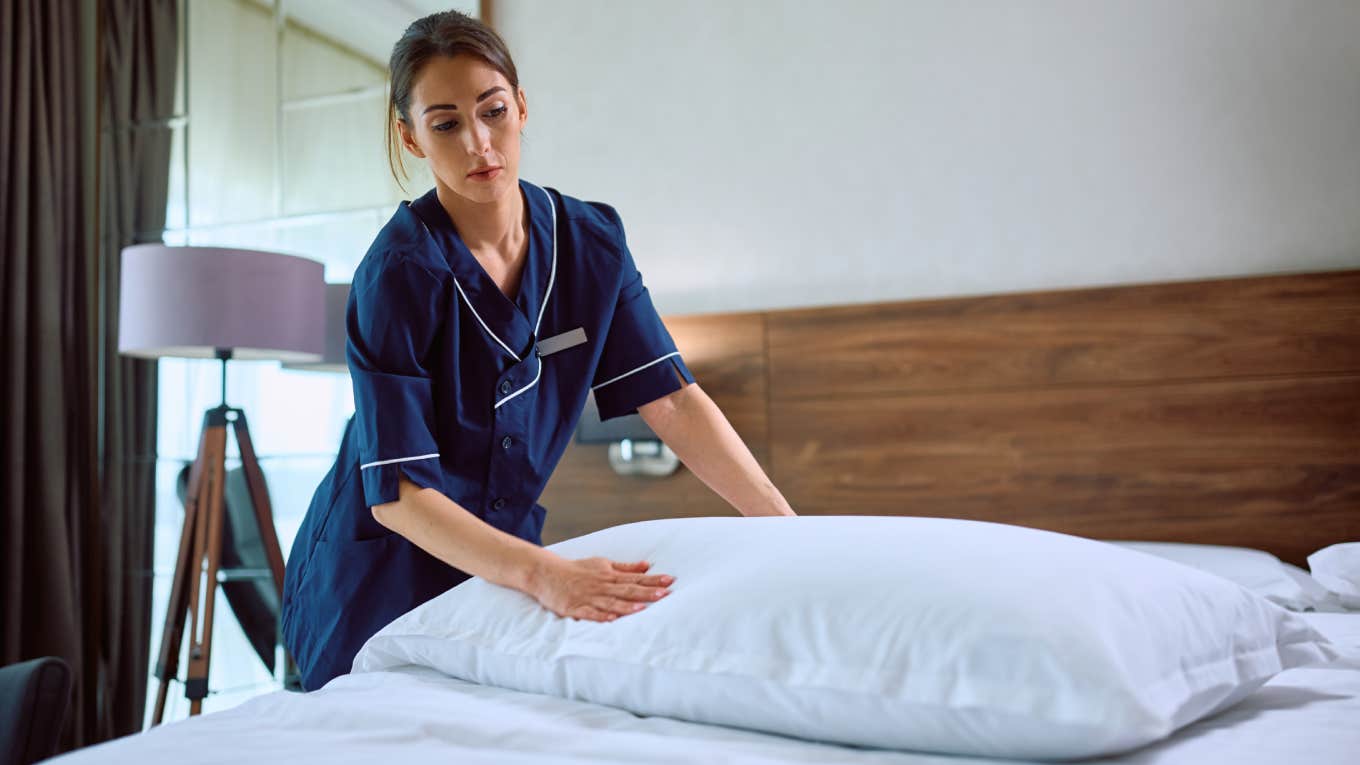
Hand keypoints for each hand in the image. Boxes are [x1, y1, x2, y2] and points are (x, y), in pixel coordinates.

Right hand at [528, 555, 673, 621]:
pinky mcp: (574, 608)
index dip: (653, 580)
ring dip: (627, 606)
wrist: (546, 572)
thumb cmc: (577, 569)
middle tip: (664, 594)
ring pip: (610, 603)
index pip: (635, 578)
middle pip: (627, 590)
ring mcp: (588, 597)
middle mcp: (601, 586)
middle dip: (646, 593)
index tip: (669, 581)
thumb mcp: (602, 564)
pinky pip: (589, 613)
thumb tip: (647, 565)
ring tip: (642, 609)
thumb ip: (625, 567)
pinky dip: (600, 616)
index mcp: (609, 575)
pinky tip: (611, 620)